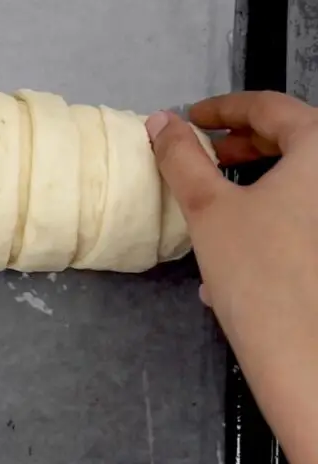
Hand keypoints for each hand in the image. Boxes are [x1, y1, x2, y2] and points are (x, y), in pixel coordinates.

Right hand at [146, 91, 317, 463]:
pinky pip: (309, 220)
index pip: (270, 106)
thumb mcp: (208, 208)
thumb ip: (181, 157)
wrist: (308, 356)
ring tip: (212, 214)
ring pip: (300, 184)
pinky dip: (277, 222)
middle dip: (241, 149)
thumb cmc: (258, 271)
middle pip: (293, 141)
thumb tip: (161, 121)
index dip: (222, 108)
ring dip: (256, 189)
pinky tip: (240, 259)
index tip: (189, 119)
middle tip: (201, 159)